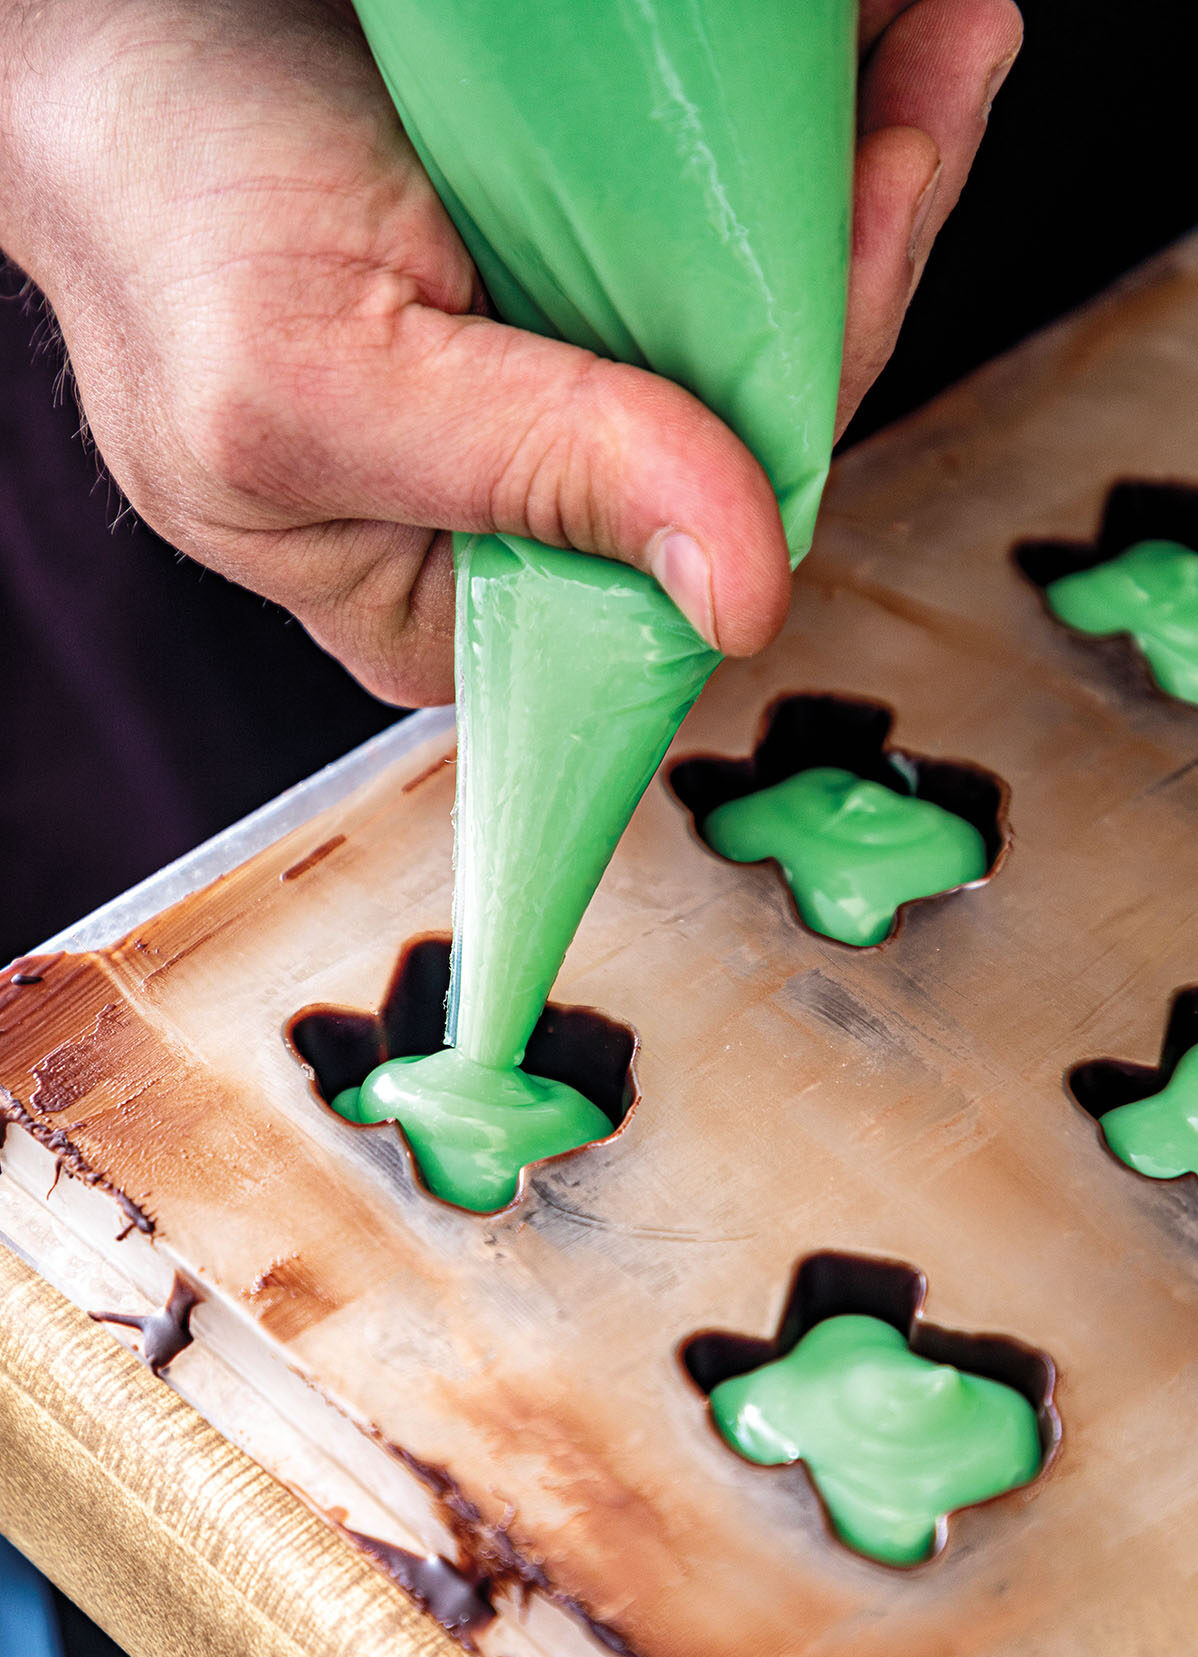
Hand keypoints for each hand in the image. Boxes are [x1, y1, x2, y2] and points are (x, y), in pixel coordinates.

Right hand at [0, 0, 1020, 705]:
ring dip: (853, 201)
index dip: (796, 430)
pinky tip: (861, 83)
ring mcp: (563, 411)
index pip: (681, 572)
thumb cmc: (160, 220)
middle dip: (846, 277)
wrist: (107, 60)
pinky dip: (797, 165)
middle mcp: (527, 528)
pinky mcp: (578, 307)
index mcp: (454, 609)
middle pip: (743, 448)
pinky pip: (721, 259)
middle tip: (921, 114)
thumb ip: (531, 477)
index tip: (861, 265)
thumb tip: (743, 593)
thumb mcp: (318, 381)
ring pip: (755, 343)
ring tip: (930, 64)